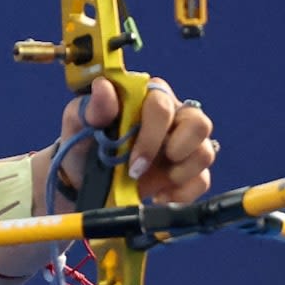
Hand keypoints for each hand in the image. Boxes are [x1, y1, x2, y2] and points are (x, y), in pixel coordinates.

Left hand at [57, 76, 215, 203]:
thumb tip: (104, 87)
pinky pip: (202, 180)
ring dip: (181, 173)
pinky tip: (157, 197)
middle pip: (199, 123)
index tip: (133, 161)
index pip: (162, 105)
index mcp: (147, 98)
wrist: (85, 182)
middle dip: (176, 151)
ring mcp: (184, 145)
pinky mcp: (189, 172)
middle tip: (143, 171)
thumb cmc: (84, 144)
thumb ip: (92, 108)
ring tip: (152, 186)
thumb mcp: (79, 124)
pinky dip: (181, 194)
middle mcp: (173, 117)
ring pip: (205, 152)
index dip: (152, 134)